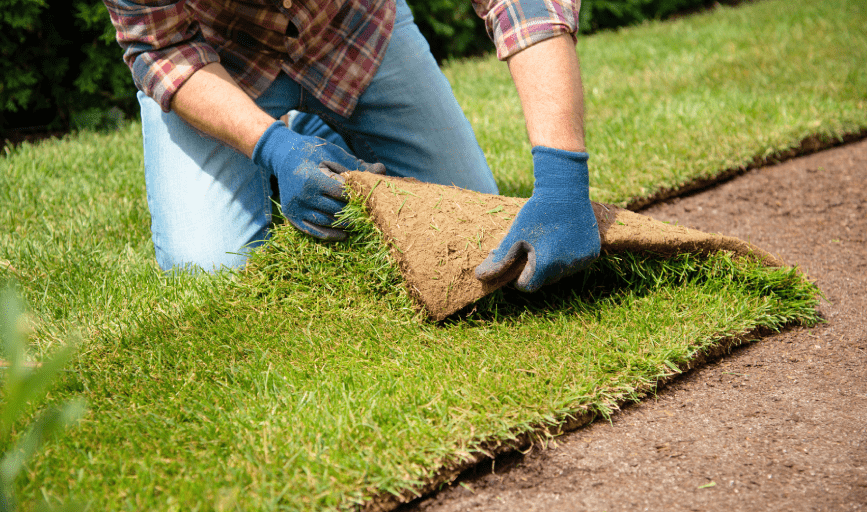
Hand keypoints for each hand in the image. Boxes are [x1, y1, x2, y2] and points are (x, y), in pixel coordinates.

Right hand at [252, 121, 384, 239]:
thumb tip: (382, 170)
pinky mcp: (292, 216)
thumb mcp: (333, 154)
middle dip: (355, 212)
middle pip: (337, 210)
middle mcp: (302, 196)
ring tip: (360, 223)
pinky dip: (330, 235)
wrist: (282, 155)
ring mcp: (296, 208)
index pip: (342, 194)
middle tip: (370, 214)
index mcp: (312, 179)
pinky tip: (344, 234)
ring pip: (327, 222)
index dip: (358, 197)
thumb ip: (356, 165)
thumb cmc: (312, 152)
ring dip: (345, 224)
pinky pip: (314, 231)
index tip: (370, 198)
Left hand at [475, 146, 599, 291]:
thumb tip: (481, 277)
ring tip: (548, 241)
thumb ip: (500, 260)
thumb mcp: (514, 236)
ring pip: (560, 273)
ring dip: (552, 264)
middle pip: (544, 280)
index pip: (527, 286)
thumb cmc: (535, 213)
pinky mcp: (592, 254)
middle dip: (536, 269)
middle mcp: (566, 267)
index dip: (519, 277)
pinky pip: (575, 264)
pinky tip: (563, 239)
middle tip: (532, 248)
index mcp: (545, 265)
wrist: (565, 191)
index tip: (518, 262)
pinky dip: (568, 257)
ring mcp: (581, 262)